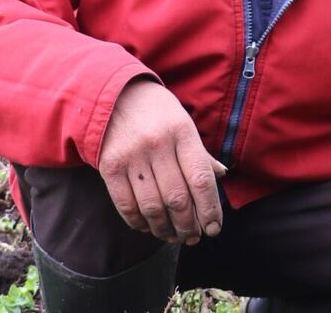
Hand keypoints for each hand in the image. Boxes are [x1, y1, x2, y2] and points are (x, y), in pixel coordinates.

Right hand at [98, 78, 226, 245]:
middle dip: (189, 225)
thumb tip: (221, 176)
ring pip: (153, 206)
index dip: (209, 209)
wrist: (112, 94)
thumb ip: (199, 152)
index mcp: (182, 132)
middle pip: (178, 198)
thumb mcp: (183, 122)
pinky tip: (149, 227)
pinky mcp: (109, 166)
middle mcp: (158, 144)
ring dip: (165, 230)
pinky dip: (139, 223)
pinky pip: (126, 205)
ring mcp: (132, 156)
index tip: (214, 228)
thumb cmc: (156, 112)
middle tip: (193, 237)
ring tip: (174, 237)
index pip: (201, 179)